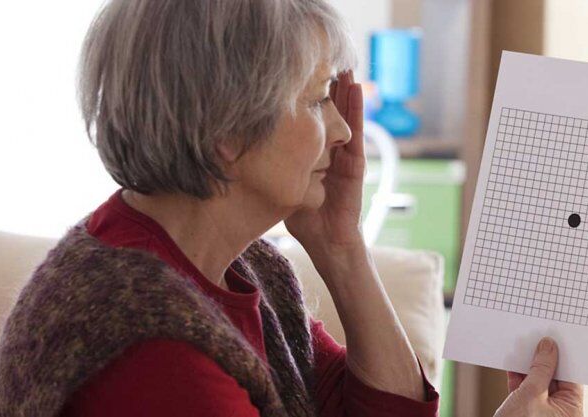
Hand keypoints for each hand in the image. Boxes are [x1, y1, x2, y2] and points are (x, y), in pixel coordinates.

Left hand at [285, 70, 365, 249]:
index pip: (309, 120)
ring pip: (344, 114)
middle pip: (328, 111)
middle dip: (325, 87)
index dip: (304, 98)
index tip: (295, 74)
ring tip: (342, 63)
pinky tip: (354, 86)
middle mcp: (330, 150)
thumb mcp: (280, 185)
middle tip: (319, 58)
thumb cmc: (304, 220)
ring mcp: (345, 155)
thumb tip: (231, 154)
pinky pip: (357, 130)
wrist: (328, 242)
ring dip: (344, 89)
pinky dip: (357, 107)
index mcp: (313, 154)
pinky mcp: (356, 163)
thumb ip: (268, 169)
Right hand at [494, 338, 583, 416]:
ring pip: (539, 383)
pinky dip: (518, 378)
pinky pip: (525, 391)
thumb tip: (548, 347)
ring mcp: (543, 413)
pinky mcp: (526, 414)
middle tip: (538, 338)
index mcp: (572, 411)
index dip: (564, 356)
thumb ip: (540, 369)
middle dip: (545, 359)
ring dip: (529, 367)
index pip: (572, 376)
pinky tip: (512, 363)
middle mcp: (561, 413)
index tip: (556, 337)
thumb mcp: (530, 395)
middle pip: (556, 377)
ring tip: (522, 347)